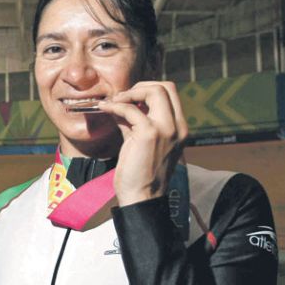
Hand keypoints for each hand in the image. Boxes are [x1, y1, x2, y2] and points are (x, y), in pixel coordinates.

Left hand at [97, 81, 188, 206]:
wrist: (141, 197)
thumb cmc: (139, 174)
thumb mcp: (140, 142)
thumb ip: (134, 122)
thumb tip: (120, 105)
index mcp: (179, 129)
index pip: (171, 94)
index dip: (148, 90)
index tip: (130, 98)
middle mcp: (177, 127)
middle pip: (165, 87)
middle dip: (141, 86)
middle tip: (121, 97)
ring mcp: (166, 129)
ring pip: (154, 91)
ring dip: (129, 93)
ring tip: (113, 102)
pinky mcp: (149, 134)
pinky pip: (130, 109)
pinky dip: (116, 106)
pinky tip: (105, 109)